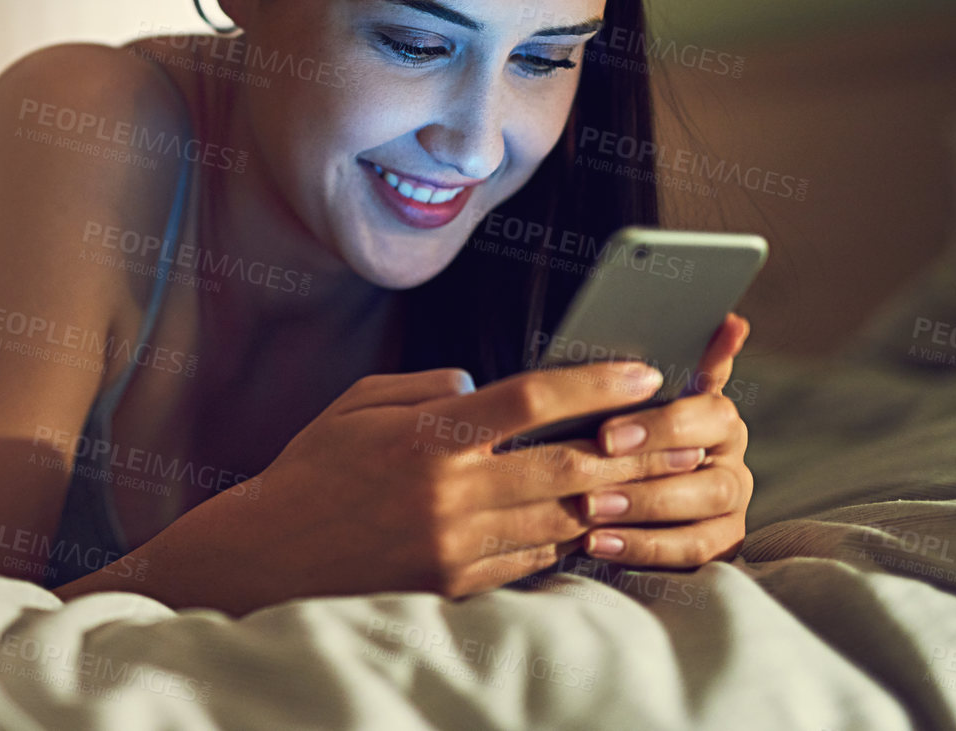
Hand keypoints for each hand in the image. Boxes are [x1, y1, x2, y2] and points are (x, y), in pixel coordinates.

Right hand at [215, 359, 698, 606]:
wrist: (270, 555)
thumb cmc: (313, 470)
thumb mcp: (359, 405)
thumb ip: (427, 388)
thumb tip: (481, 386)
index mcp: (429, 436)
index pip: (531, 399)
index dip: (595, 381)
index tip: (643, 370)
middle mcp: (451, 492)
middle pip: (569, 463)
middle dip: (635, 446)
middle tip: (684, 432)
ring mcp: (457, 545)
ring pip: (562, 516)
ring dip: (611, 495)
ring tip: (657, 476)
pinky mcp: (457, 585)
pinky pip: (533, 560)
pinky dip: (564, 537)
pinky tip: (588, 518)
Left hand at [573, 313, 753, 567]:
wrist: (613, 478)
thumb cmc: (622, 426)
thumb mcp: (634, 392)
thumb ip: (676, 360)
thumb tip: (732, 320)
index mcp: (716, 414)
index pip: (709, 413)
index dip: (661, 426)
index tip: (607, 435)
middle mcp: (731, 459)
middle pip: (708, 469)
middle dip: (647, 475)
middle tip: (591, 483)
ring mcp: (728, 505)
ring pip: (702, 511)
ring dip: (643, 512)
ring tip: (591, 513)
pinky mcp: (716, 542)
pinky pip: (690, 552)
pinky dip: (642, 549)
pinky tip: (596, 544)